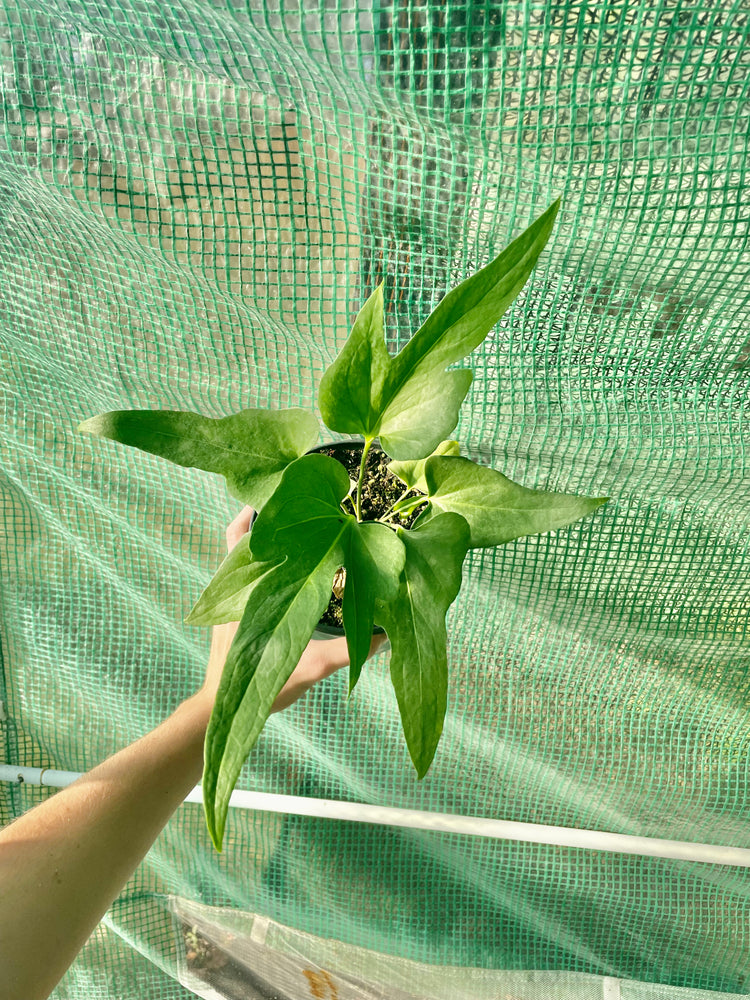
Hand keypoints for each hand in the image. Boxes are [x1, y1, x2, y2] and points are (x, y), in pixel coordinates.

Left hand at [199, 505, 387, 711]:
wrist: (224, 706)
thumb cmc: (265, 684)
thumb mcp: (312, 666)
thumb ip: (347, 650)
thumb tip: (385, 635)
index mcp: (250, 588)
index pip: (240, 533)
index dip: (254, 508)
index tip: (281, 491)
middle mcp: (235, 587)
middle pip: (239, 535)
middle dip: (263, 514)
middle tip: (294, 501)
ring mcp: (230, 599)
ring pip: (239, 554)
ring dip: (261, 538)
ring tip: (295, 527)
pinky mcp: (232, 613)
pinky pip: (243, 575)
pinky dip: (262, 563)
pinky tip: (289, 568)